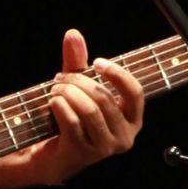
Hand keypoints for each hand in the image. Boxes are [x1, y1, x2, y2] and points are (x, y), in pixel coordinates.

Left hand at [27, 29, 143, 184]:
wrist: (53, 155)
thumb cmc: (72, 118)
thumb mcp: (77, 87)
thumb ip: (78, 62)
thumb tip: (73, 33)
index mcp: (132, 119)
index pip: (134, 92)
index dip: (116, 74)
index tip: (96, 62)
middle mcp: (124, 136)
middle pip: (104, 98)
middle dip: (79, 81)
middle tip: (61, 78)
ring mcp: (104, 148)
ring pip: (89, 110)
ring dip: (68, 93)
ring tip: (55, 89)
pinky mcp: (84, 154)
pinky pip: (73, 122)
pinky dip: (60, 106)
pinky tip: (52, 101)